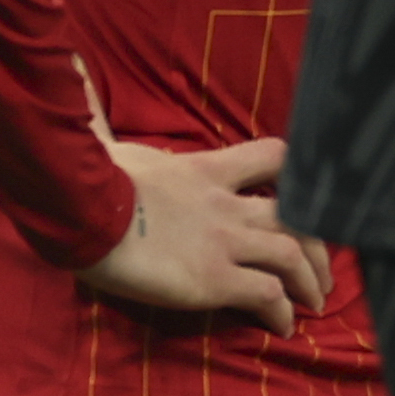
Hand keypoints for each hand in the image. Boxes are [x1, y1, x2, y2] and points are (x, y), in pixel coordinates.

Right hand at [77, 138, 331, 335]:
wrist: (74, 208)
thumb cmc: (82, 175)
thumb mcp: (102, 141)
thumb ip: (97, 115)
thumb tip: (73, 69)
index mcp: (204, 171)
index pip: (272, 158)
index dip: (297, 179)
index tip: (305, 203)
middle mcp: (225, 206)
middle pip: (297, 218)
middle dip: (318, 248)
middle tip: (321, 275)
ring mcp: (224, 243)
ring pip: (293, 258)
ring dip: (311, 283)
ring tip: (314, 303)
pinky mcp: (216, 278)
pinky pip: (268, 296)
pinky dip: (283, 312)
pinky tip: (282, 326)